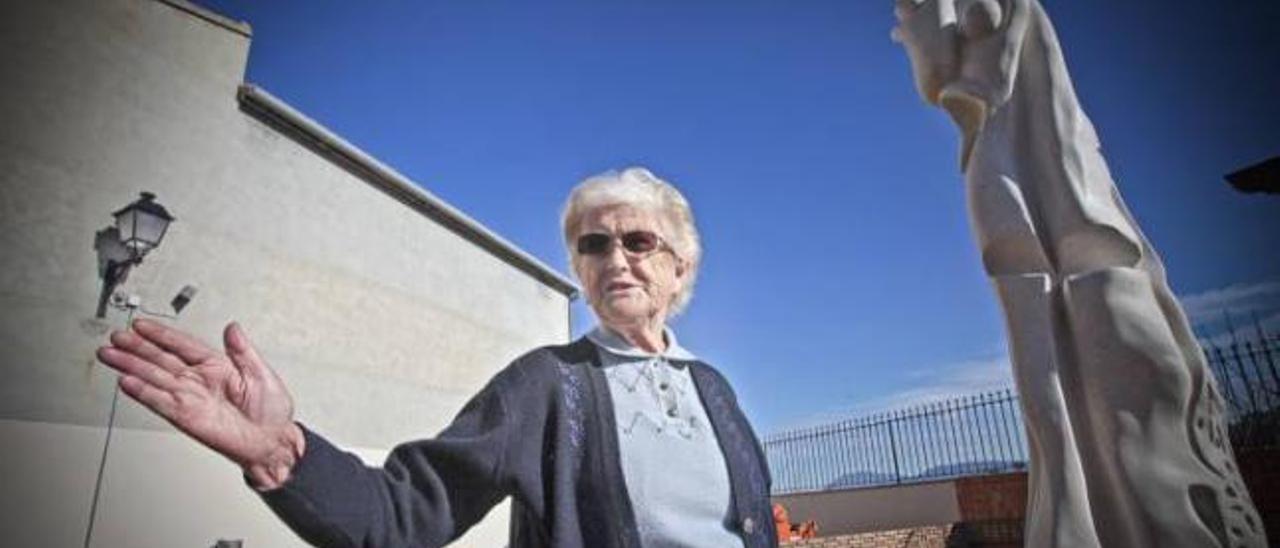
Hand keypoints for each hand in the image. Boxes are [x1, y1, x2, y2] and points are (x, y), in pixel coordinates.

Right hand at [96, 318, 304, 489]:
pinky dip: (142, 392)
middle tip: (116, 337)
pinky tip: (126, 382)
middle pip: (161, 359)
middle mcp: (198, 380)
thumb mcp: (262, 373)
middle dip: (137, 348)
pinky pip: (159, 402)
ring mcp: (189, 398)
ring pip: (154, 378)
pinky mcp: (185, 416)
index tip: (141, 325)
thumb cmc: (271, 410)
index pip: (181, 344)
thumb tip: (233, 327)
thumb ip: (243, 351)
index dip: (160, 334)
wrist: (270, 442)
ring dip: (131, 366)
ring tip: (110, 355)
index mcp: (216, 366)